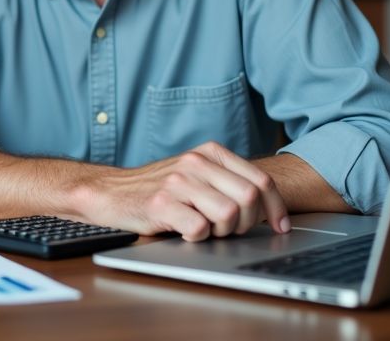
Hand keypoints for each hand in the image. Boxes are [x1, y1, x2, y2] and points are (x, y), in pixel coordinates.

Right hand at [80, 141, 289, 240]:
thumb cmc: (158, 189)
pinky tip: (186, 232)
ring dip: (224, 231)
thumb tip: (270, 208)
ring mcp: (178, 182)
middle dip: (249, 222)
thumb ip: (227, 181)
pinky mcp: (161, 204)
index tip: (280, 226)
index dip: (276, 208)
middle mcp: (196, 162)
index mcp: (209, 153)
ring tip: (206, 229)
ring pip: (230, 213)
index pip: (260, 179)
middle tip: (231, 230)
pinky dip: (199, 237)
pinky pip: (200, 228)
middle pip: (250, 197)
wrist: (110, 192)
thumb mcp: (195, 174)